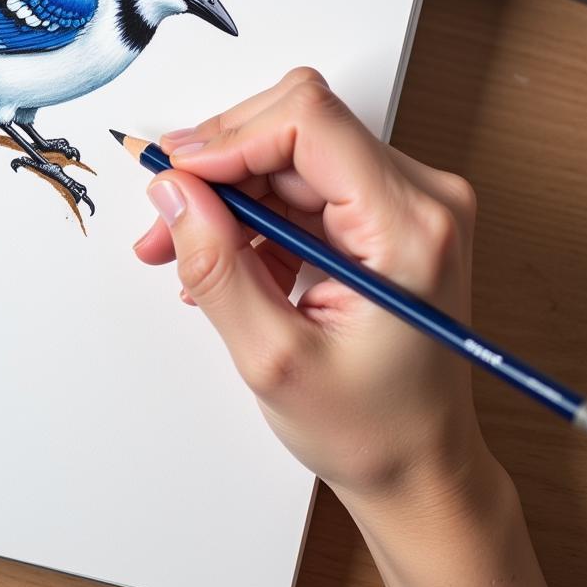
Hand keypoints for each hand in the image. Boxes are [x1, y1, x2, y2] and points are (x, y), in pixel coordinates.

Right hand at [134, 68, 560, 586]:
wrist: (420, 465)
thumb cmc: (373, 428)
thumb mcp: (274, 358)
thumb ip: (217, 266)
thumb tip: (174, 192)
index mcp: (409, 226)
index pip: (309, 122)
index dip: (229, 138)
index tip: (176, 177)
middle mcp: (419, 197)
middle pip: (294, 127)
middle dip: (217, 166)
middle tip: (165, 219)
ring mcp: (403, 202)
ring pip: (287, 153)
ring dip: (225, 193)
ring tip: (181, 251)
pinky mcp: (382, 213)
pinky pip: (299, 183)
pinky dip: (250, 213)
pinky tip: (224, 260)